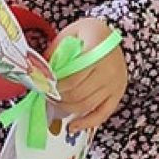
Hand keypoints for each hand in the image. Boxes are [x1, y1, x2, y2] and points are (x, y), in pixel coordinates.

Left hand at [53, 17, 127, 132]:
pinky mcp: (118, 93)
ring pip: (88, 105)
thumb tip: (39, 74)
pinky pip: (103, 113)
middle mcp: (110, 70)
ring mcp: (115, 83)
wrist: (109, 32)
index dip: (56, 87)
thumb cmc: (86, 32)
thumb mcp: (68, 34)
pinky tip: (73, 126)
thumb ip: (54, 53)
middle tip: (45, 95)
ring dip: (67, 109)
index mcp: (97, 52)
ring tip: (54, 104)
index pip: (73, 78)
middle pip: (79, 94)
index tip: (43, 87)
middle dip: (59, 98)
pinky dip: (87, 122)